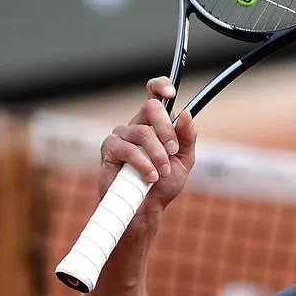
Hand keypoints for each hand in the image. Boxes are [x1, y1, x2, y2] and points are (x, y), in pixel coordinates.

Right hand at [98, 77, 197, 212]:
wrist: (148, 209)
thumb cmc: (164, 185)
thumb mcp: (184, 160)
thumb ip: (187, 137)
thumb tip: (186, 113)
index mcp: (155, 124)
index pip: (153, 94)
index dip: (160, 86)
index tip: (171, 92)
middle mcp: (137, 125)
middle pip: (151, 108)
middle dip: (167, 129)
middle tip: (174, 151)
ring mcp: (122, 135)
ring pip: (142, 131)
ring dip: (157, 154)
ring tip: (162, 173)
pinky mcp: (108, 149)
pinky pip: (128, 148)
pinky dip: (143, 163)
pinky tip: (151, 177)